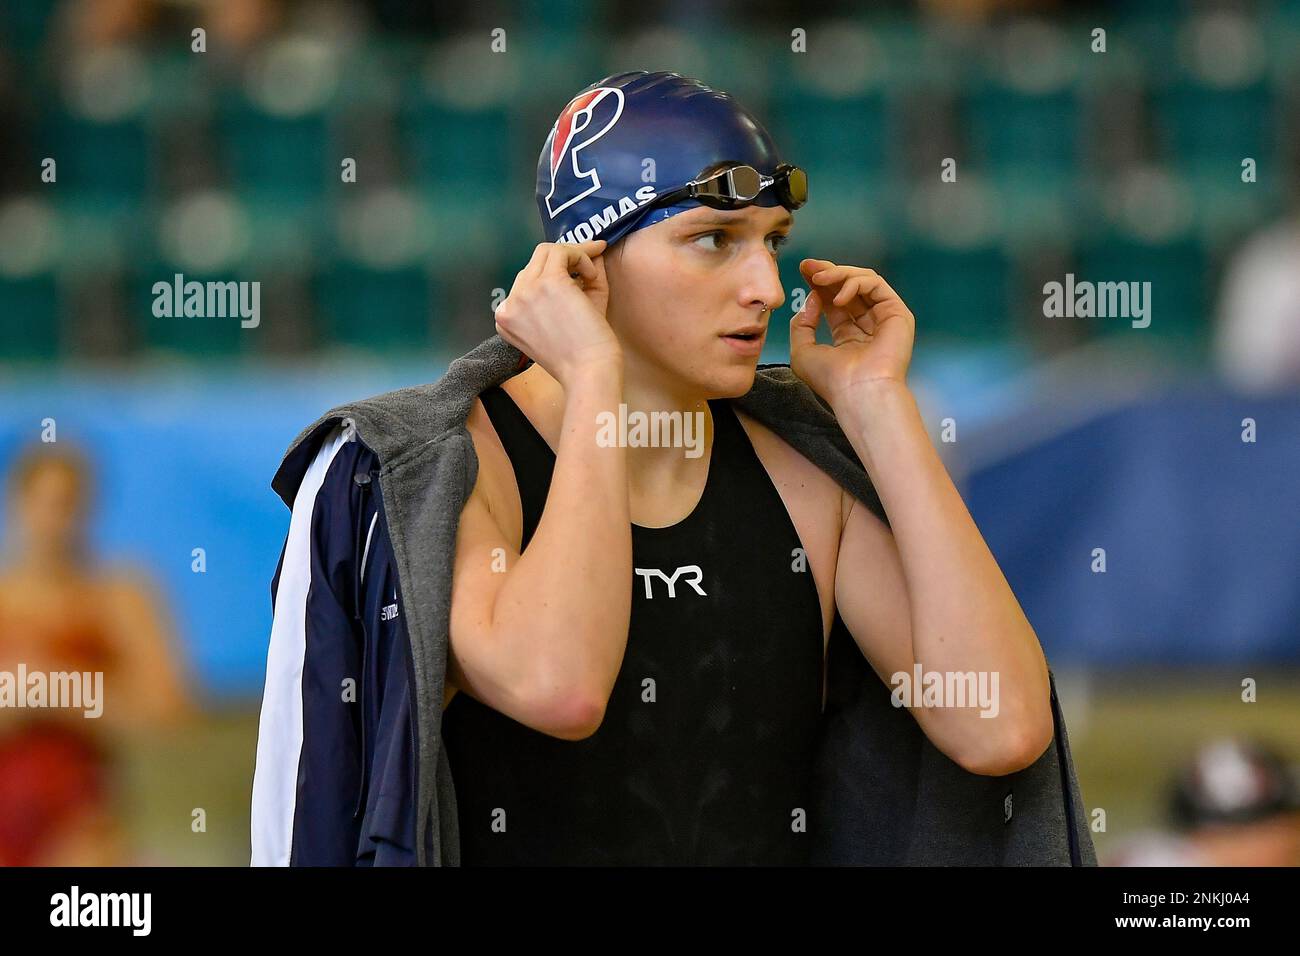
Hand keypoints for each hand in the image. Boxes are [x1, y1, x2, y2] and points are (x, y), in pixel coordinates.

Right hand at [494, 239, 621, 386]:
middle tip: (589, 263)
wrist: (589, 372)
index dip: (553, 274)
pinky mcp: (546, 283)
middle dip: (564, 258)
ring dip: (574, 255)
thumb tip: (589, 253)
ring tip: (592, 275)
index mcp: (507, 320)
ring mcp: (525, 292)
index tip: (575, 272)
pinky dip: (582, 257)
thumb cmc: (583, 354)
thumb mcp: (566, 318)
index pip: (526, 283)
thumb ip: (572, 285)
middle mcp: (509, 305)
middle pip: (533, 263)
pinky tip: (592, 277)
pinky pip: (564, 252)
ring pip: (546, 251)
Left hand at [789, 258, 914, 404]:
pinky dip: (854, 283)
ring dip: (838, 274)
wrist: (858, 392)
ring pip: (862, 281)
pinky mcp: (897, 312)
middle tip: (808, 266)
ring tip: (818, 278)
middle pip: (848, 287)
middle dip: (827, 273)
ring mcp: (884, 318)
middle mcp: (867, 325)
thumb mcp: (803, 351)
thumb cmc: (831, 380)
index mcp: (848, 336)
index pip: (834, 301)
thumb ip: (802, 325)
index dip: (819, 283)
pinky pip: (875, 285)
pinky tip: (837, 297)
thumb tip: (812, 299)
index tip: (803, 270)